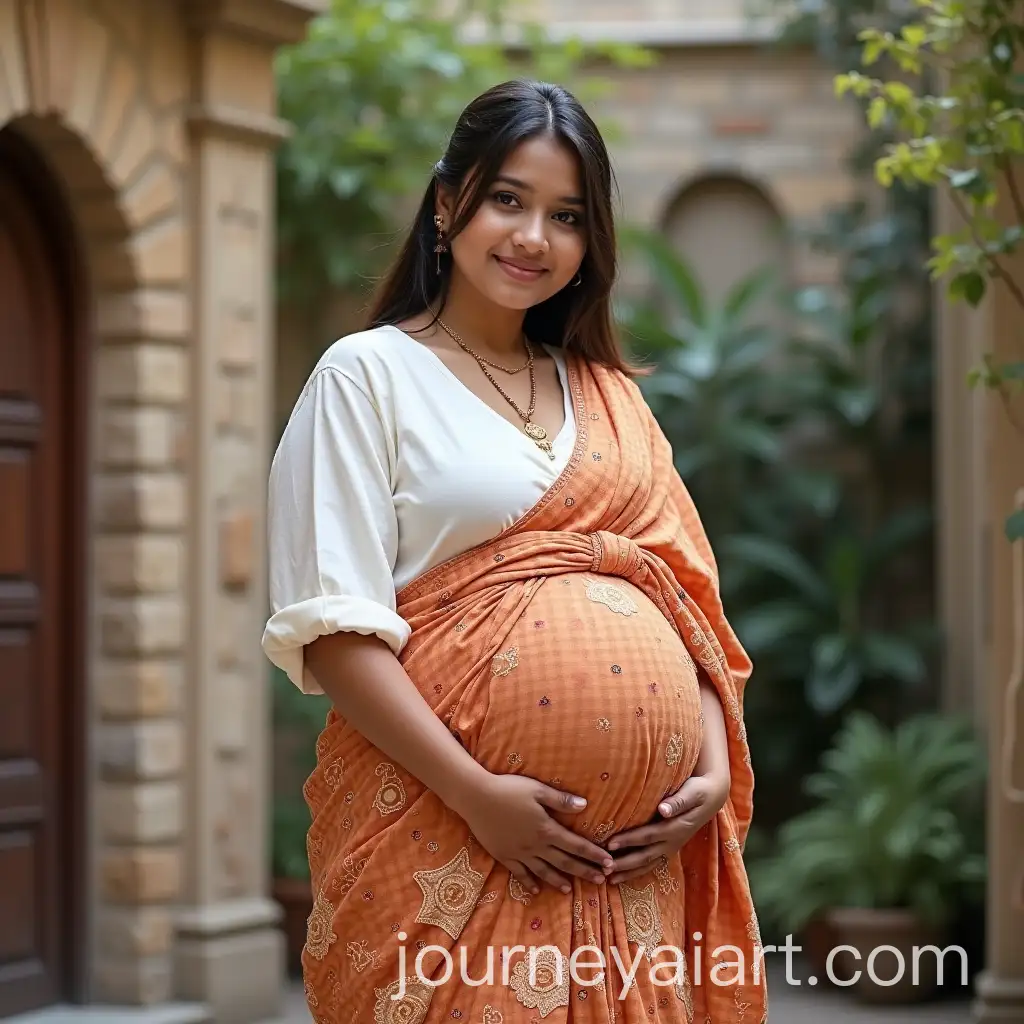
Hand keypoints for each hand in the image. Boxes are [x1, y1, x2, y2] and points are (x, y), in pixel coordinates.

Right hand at [456, 773, 614, 894]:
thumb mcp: (537, 789)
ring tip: (570, 890)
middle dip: (584, 871)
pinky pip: (520, 874)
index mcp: (546, 829)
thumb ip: (561, 799)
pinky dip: (529, 883)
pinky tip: (536, 890)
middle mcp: (535, 845)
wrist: (476, 798)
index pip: (576, 845)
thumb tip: (585, 805)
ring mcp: (519, 853)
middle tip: (601, 881)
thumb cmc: (508, 789)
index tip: (609, 863)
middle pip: (564, 862)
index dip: (594, 855)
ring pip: (544, 871)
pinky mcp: (504, 856)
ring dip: (559, 880)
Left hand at [603, 772, 729, 884]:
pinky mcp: (669, 848)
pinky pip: (652, 864)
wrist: (712, 797)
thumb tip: (663, 810)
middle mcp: (673, 841)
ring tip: (609, 879)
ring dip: (629, 872)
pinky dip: (637, 871)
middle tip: (603, 867)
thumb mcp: (693, 792)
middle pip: (645, 856)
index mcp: (676, 828)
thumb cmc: (699, 790)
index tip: (609, 843)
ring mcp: (671, 847)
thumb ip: (678, 801)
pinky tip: (622, 876)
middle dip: (624, 863)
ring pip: (648, 864)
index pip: (648, 835)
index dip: (629, 840)